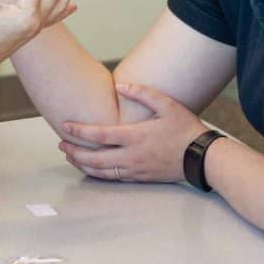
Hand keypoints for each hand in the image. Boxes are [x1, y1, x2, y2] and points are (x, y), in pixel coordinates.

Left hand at [58, 82, 209, 182]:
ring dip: (82, 164)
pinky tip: (91, 168)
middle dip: (74, 151)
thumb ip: (142, 93)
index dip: (79, 131)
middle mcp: (132, 156)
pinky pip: (113, 178)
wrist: (203, 158)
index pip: (99, 135)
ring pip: (101, 171)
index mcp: (135, 136)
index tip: (65, 126)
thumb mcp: (167, 104)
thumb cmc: (185, 129)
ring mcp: (135, 169)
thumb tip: (120, 85)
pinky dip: (97, 174)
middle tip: (61, 144)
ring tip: (70, 156)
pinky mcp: (140, 178)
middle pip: (94, 157)